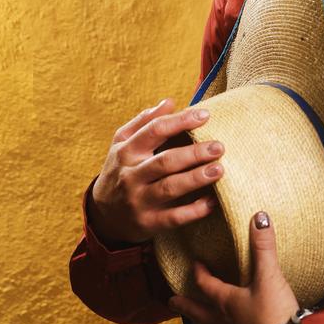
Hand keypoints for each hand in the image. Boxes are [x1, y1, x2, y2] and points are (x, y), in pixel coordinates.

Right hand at [88, 97, 225, 244]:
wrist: (103, 215)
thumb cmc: (121, 171)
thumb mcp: (123, 144)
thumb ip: (144, 122)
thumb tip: (169, 101)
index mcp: (126, 151)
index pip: (155, 131)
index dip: (180, 121)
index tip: (205, 115)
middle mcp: (131, 175)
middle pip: (165, 161)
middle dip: (194, 153)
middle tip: (219, 146)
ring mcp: (139, 200)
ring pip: (170, 188)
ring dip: (196, 178)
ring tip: (219, 169)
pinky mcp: (149, 222)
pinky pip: (174, 217)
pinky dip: (194, 210)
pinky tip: (212, 202)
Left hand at [168, 211, 311, 323]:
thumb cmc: (274, 314)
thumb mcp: (269, 276)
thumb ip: (263, 247)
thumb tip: (258, 217)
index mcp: (226, 302)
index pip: (206, 286)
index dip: (199, 273)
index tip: (194, 264)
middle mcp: (226, 321)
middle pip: (200, 312)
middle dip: (186, 306)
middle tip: (171, 303)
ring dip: (203, 320)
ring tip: (197, 318)